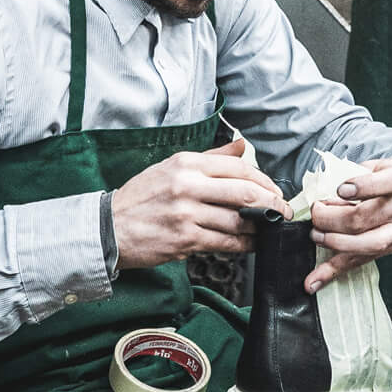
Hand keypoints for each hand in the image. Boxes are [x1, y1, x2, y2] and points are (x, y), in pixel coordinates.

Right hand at [112, 135, 285, 270]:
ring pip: (238, 221)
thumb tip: (241, 146)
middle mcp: (187, 185)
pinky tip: (249, 244)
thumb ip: (211, 157)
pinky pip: (224, 242)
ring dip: (258, 228)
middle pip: (245, 193)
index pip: (238, 168)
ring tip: (265, 229)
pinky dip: (242, 245)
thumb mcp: (171, 167)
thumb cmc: (141, 198)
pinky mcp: (184, 239)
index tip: (275, 191)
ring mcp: (186, 213)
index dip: (264, 181)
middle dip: (272, 204)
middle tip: (282, 211)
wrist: (109, 227)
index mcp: (186, 163)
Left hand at [304, 156, 391, 293]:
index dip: (360, 187)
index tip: (340, 189)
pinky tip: (315, 280)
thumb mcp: (389, 163)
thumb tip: (327, 185)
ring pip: (366, 245)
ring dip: (334, 243)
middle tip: (316, 213)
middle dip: (331, 219)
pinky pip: (362, 261)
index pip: (383, 184)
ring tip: (316, 236)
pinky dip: (335, 272)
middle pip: (364, 218)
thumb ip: (360, 172)